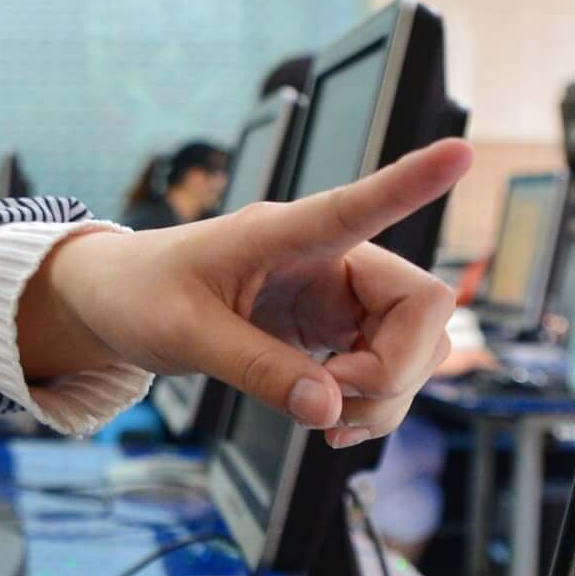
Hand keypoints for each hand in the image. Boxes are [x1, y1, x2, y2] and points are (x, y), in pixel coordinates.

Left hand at [22, 139, 471, 447]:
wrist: (113, 305)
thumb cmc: (139, 294)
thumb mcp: (183, 334)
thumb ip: (256, 369)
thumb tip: (329, 409)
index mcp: (284, 234)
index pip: (358, 204)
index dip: (412, 183)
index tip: (460, 152)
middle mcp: (327, 259)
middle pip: (420, 307)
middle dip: (396, 369)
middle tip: (334, 405)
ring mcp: (336, 298)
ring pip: (414, 346)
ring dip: (388, 395)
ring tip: (326, 422)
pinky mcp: (333, 332)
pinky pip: (386, 371)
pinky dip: (372, 405)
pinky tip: (330, 423)